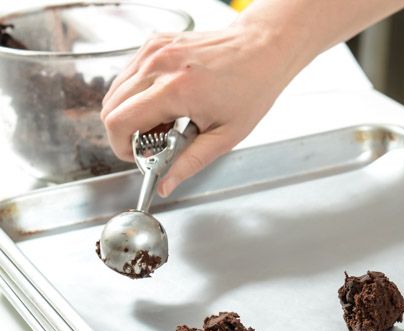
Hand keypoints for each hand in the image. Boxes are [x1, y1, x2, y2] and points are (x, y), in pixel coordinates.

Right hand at [101, 24, 303, 196]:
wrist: (263, 49)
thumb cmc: (252, 88)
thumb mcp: (225, 136)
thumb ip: (191, 163)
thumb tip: (165, 185)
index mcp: (176, 90)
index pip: (119, 122)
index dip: (121, 146)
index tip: (137, 156)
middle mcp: (160, 65)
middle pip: (110, 106)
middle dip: (126, 132)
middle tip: (155, 143)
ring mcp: (155, 49)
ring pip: (116, 90)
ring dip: (131, 112)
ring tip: (166, 122)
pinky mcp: (156, 42)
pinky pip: (129, 73)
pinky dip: (138, 92)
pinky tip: (166, 102)